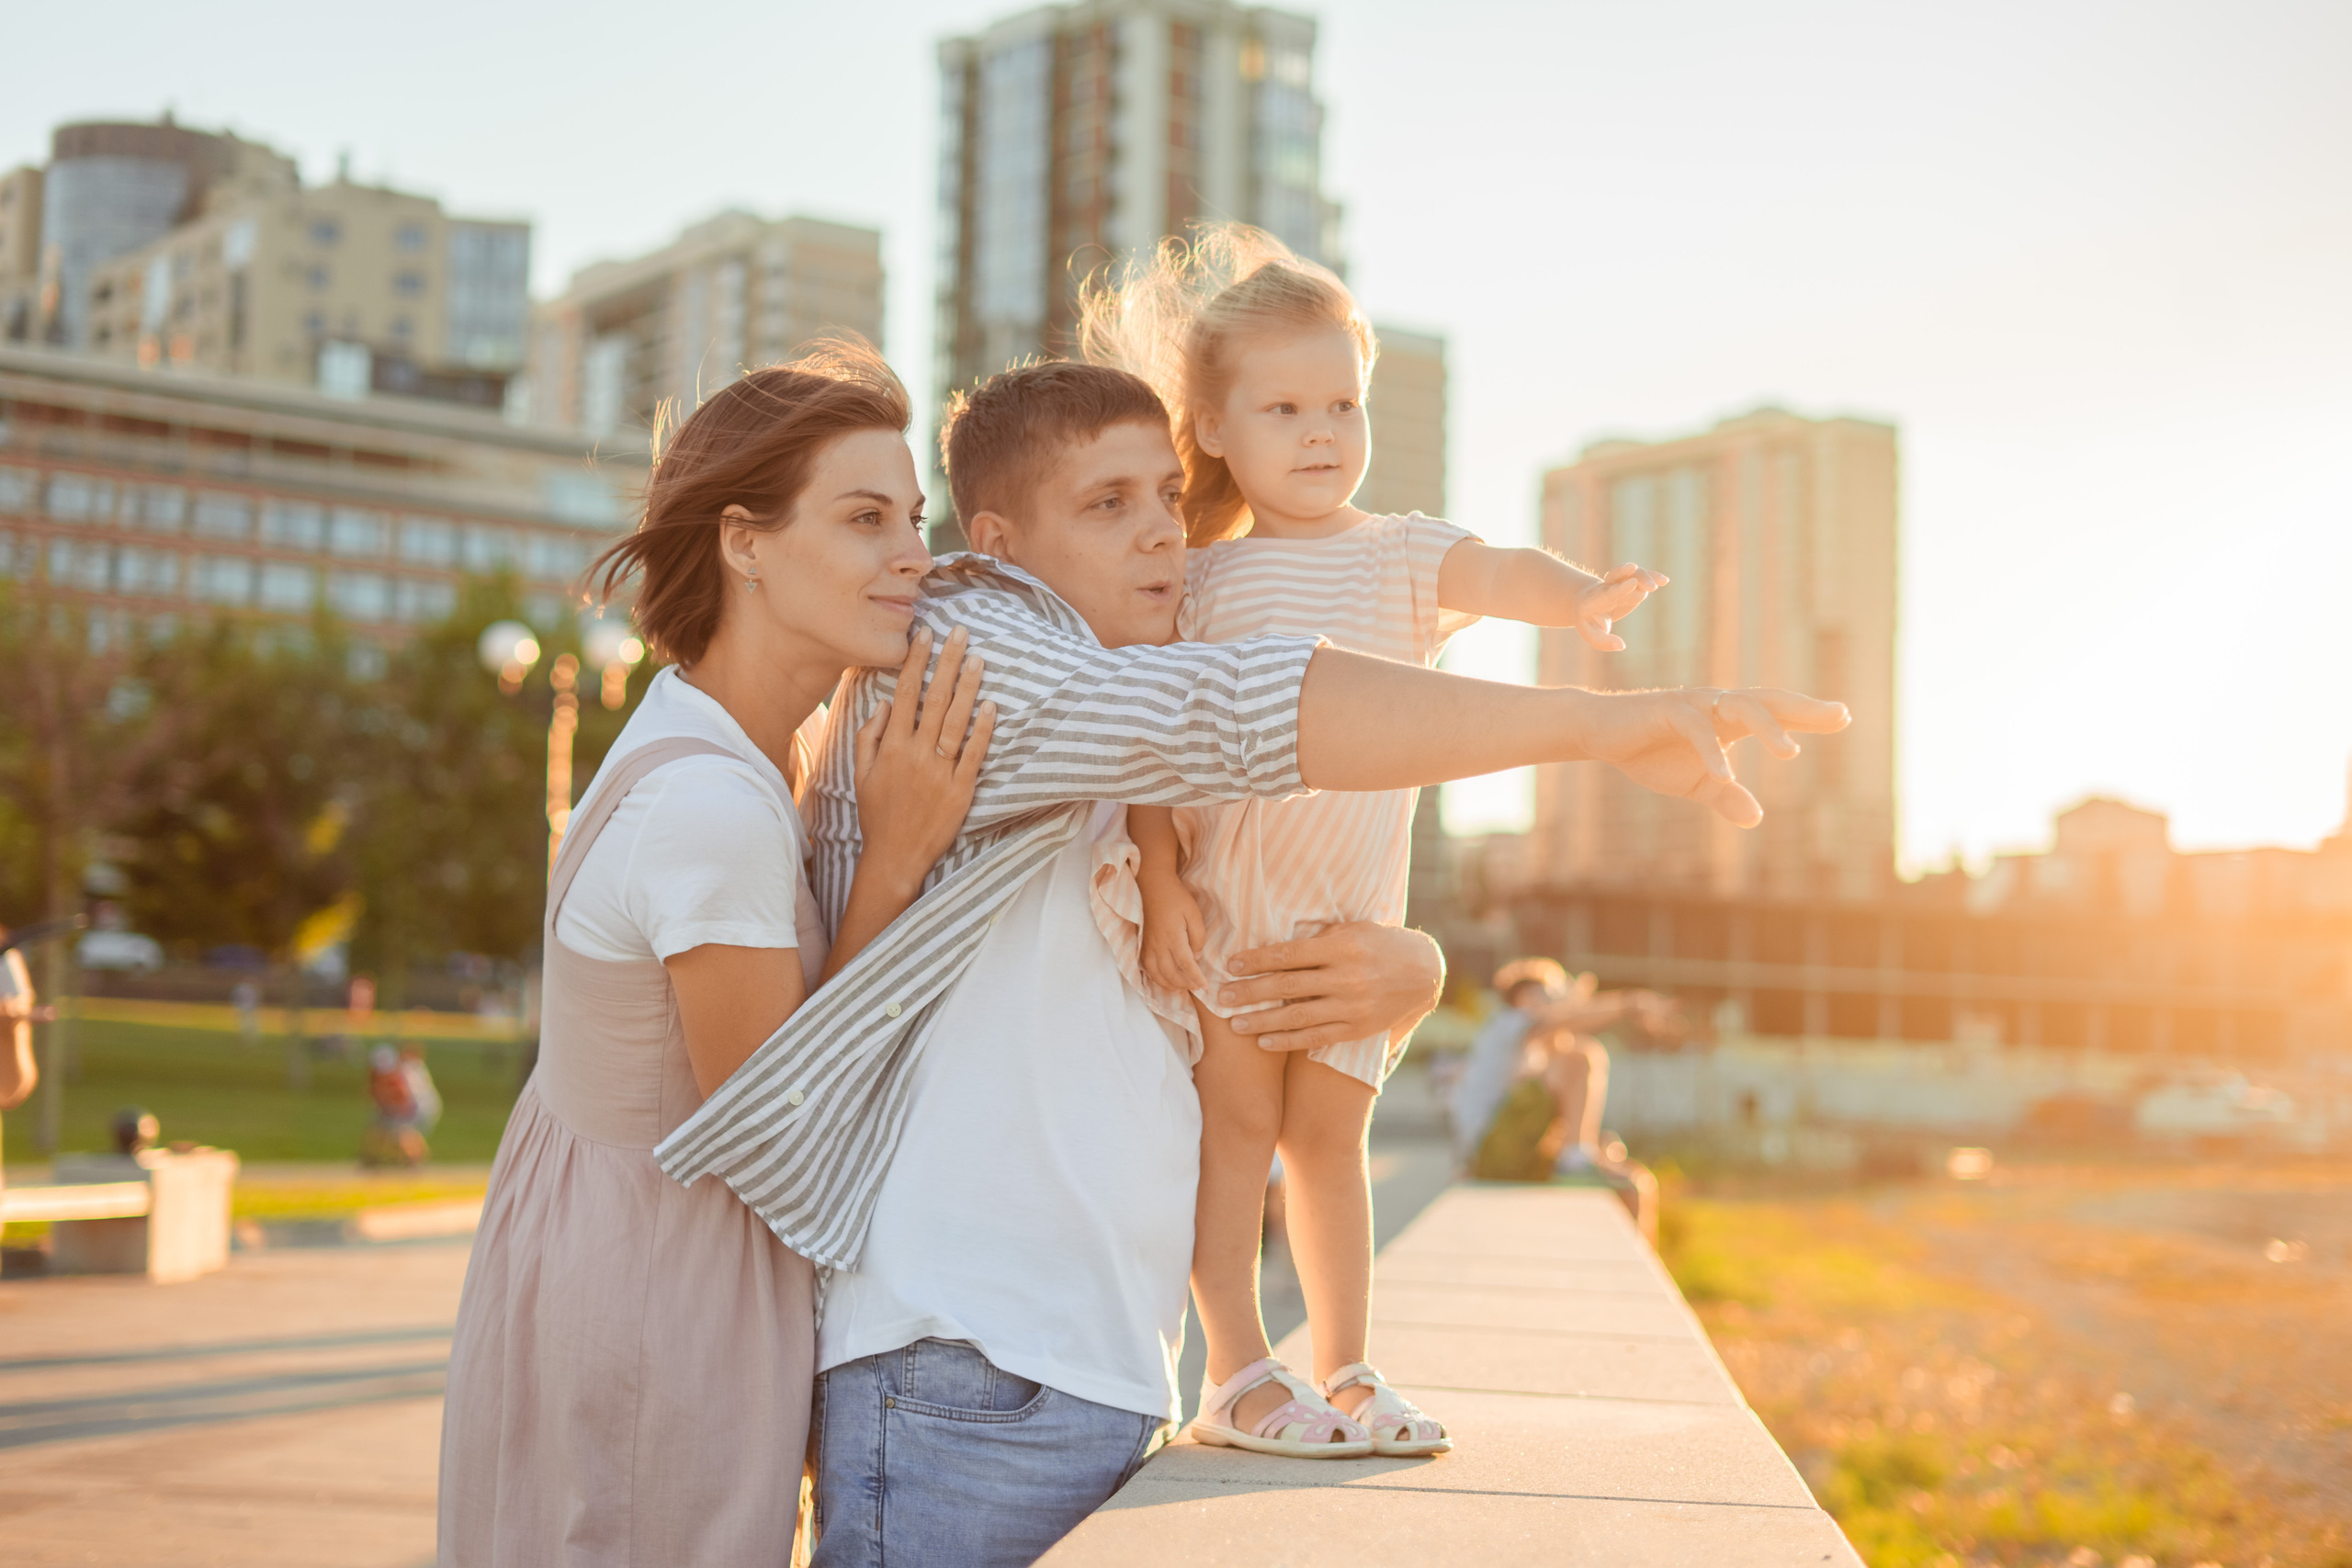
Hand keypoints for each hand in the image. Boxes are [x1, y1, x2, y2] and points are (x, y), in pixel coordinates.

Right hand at [852, 625, 996, 886]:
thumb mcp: (861, 773)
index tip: (925, 634)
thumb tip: (884, 702)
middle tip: (960, 632)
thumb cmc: (877, 813)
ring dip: (968, 687)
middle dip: (947, 662)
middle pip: (935, 699)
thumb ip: (869, 735)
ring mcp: (940, 772)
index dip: (915, 661)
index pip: (905, 693)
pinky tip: (991, 705)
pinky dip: (983, 730)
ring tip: (978, 658)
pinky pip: (974, 754)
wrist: (895, 856)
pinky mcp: (961, 790)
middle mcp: (916, 754)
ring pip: (956, 722)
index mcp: (891, 747)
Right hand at [1138, 874, 1208, 991]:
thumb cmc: (1176, 898)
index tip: (1205, 987)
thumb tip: (1196, 957)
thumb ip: (1198, 937)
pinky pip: (1147, 969)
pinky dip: (1156, 979)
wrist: (1153, 887)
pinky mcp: (1143, 945)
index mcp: (1173, 936)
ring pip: (1157, 975)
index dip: (1196, 978)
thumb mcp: (1194, 914)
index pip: (1185, 964)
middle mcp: (1158, 945)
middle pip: (1170, 974)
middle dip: (1185, 984)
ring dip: (1170, 986)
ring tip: (1183, 988)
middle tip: (1197, 987)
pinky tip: (1166, 981)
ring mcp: (1148, 946)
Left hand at [1217, 922, 1443, 1052]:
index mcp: (1341, 947)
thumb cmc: (1380, 943)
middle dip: (1251, 991)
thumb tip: (1278, 945)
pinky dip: (1288, 1040)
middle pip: (1287, 985)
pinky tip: (1264, 1041)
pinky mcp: (1356, 1028)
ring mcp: (1351, 1005)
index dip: (1257, 960)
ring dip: (1262, 1020)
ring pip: (1298, 1016)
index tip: (1231, 965)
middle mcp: (1345, 977)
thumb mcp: (1353, 929)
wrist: (1424, 973)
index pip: (1289, 954)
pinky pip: (1316, 1037)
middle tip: (1221, 996)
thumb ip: (1319, 938)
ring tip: (1234, 1024)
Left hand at [1574, 562, 1668, 652]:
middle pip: (1617, 575)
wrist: (1586, 603)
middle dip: (1631, 574)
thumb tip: (1621, 646)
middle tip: (1649, 585)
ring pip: (1632, 573)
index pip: (1609, 592)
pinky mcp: (1631, 584)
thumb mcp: (1591, 634)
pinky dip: (1652, 577)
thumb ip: (1603, 642)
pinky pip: (1641, 577)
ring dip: (1646, 576)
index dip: (1620, 588)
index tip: (1633, 583)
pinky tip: (1664, 580)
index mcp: (1595, 599)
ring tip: (1661, 582)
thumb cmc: (1589, 621)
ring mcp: (1620, 583)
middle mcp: (1607, 587)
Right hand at [1578, 686, 1847, 826]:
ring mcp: (1694, 703)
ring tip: (1790, 753)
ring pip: (1740, 707)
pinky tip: (1725, 775)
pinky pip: (1697, 730)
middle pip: (1769, 701)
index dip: (1808, 715)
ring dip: (1767, 728)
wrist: (1599, 733)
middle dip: (1804, 709)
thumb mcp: (1693, 782)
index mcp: (1729, 718)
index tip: (1844, 716)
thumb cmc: (1649, 752)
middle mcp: (1718, 704)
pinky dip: (1711, 752)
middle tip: (1839, 715)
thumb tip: (1756, 817)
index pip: (1776, 713)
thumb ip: (1725, 796)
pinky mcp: (1668, 710)